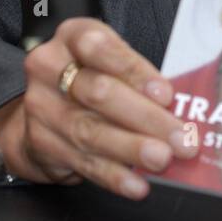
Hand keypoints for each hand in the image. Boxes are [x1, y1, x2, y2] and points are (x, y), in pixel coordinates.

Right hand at [0, 16, 195, 198]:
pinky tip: (137, 184)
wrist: (44, 108)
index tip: (166, 94)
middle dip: (145, 117)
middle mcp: (50, 68)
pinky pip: (83, 162)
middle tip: (179, 137)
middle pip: (99, 93)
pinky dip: (114, 176)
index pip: (100, 48)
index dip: (135, 71)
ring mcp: (42, 107)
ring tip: (162, 159)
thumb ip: (137, 75)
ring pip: (91, 131)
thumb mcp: (111, 59)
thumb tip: (178, 105)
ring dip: (132, 149)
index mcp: (72, 36)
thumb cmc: (91, 75)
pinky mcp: (42, 143)